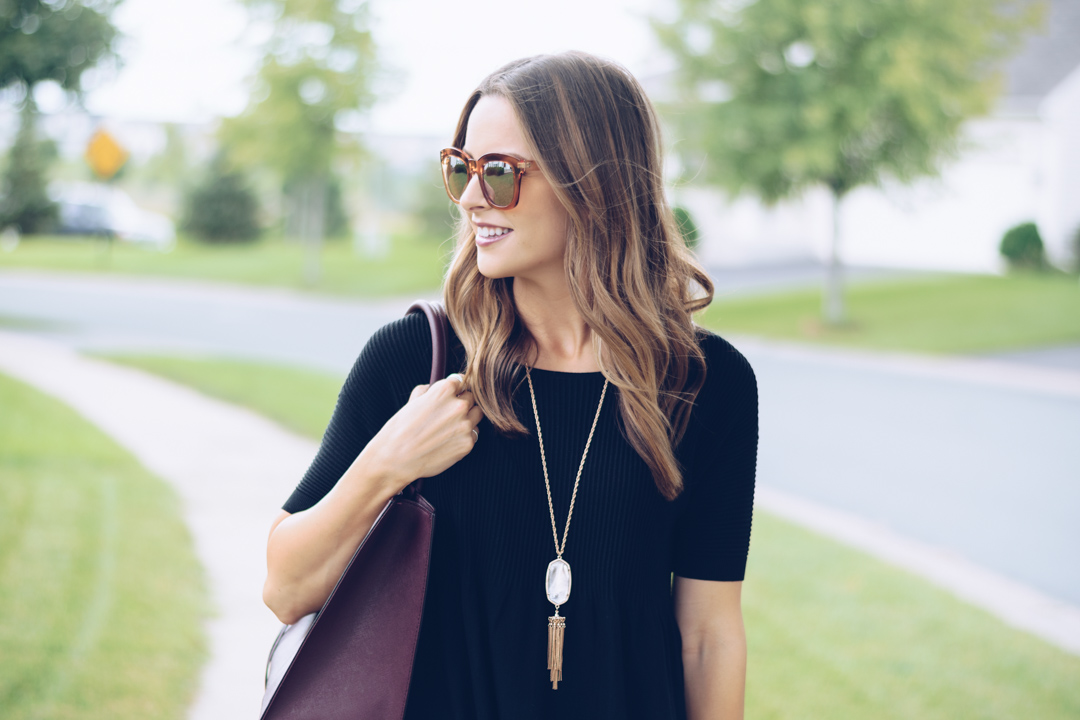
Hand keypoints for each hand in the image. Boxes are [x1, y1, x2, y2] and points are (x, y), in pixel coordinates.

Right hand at [366, 373, 483, 490]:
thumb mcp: (412, 401)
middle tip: (448, 414)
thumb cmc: (400, 429)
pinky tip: (449, 440)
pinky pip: (474, 434)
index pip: (461, 381)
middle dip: (462, 403)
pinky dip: (465, 436)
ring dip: (468, 418)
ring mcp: (465, 425)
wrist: (395, 458)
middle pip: (472, 397)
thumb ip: (429, 390)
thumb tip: (437, 387)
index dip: (455, 388)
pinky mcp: (468, 443)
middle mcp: (458, 405)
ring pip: (477, 414)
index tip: (453, 394)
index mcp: (444, 390)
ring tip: (449, 427)